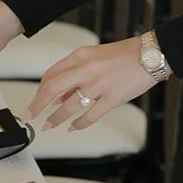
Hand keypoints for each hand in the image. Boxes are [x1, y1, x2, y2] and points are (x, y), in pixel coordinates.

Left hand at [26, 37, 156, 130]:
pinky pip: (90, 116)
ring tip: (49, 125)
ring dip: (56, 118)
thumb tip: (60, 96)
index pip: (51, 74)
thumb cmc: (125, 55)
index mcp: (81, 56)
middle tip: (31, 115)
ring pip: (69, 105)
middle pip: (53, 87)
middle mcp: (87, 69)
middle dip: (38, 104)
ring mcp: (99, 85)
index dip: (39, 90)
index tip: (35, 101)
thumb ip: (76, 74)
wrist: (151, 55)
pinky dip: (78, 124)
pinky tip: (73, 127)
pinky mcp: (112, 98)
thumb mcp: (95, 57)